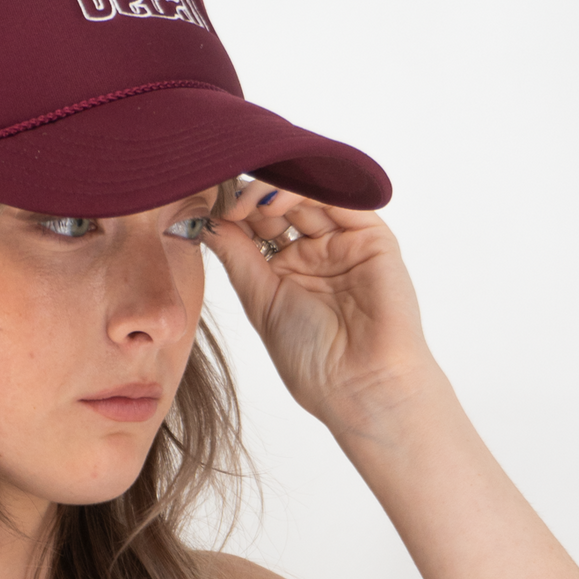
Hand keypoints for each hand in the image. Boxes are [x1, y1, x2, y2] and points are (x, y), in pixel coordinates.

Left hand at [205, 186, 440, 436]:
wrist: (360, 388)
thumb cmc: (314, 360)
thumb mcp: (261, 301)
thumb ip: (239, 256)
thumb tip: (208, 220)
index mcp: (290, 270)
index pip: (259, 224)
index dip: (234, 211)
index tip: (205, 208)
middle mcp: (318, 251)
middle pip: (282, 204)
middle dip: (252, 197)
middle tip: (226, 202)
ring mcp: (346, 242)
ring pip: (309, 195)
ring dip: (273, 191)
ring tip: (246, 205)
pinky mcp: (373, 237)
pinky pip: (341, 199)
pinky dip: (307, 192)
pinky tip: (276, 202)